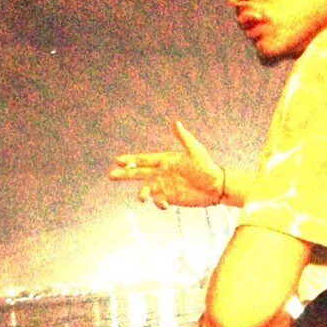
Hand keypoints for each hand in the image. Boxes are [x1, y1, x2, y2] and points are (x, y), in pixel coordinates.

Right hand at [108, 121, 223, 208]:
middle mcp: (162, 172)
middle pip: (139, 173)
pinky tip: (165, 204)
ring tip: (142, 197)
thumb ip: (184, 139)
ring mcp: (165, 186)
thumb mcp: (195, 152)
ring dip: (142, 193)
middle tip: (110, 175)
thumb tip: (176, 122)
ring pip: (147, 189)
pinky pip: (159, 201)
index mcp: (166, 160)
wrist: (216, 186)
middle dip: (125, 174)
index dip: (131, 159)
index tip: (118, 160)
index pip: (145, 159)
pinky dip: (159, 203)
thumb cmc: (206, 166)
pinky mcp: (171, 198)